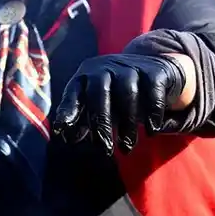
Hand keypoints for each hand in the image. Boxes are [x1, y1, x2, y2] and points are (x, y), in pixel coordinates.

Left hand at [52, 49, 194, 152]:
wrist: (153, 65)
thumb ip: (82, 120)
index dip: (67, 110)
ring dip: (127, 123)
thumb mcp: (98, 105)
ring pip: (127, 93)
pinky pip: (153, 90)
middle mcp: (105, 68)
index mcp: (86, 76)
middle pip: (99, 92)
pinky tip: (151, 131)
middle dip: (100, 122)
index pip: (73, 92)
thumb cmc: (117, 93)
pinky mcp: (154, 70)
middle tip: (104, 149)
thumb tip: (69, 138)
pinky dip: (153, 112)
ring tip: (127, 147)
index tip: (61, 130)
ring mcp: (130, 66)